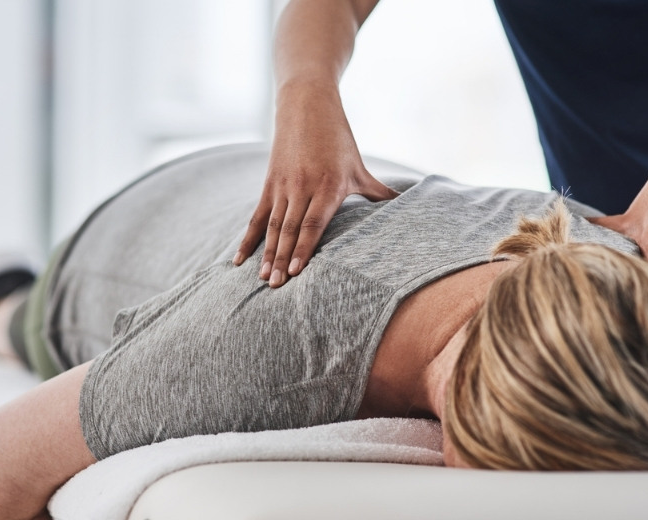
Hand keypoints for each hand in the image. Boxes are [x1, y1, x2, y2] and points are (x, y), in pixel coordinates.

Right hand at [234, 81, 398, 287]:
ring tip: (262, 278)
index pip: (314, 223)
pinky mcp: (270, 184)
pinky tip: (239, 260)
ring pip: (272, 226)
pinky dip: (248, 239)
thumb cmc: (338, 138)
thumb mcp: (359, 167)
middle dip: (282, 259)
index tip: (296, 271)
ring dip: (266, 254)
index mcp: (328, 185)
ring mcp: (284, 186)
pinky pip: (257, 216)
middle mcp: (303, 187)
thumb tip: (408, 206)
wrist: (306, 105)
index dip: (303, 248)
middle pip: (290, 229)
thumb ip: (379, 193)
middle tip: (275, 286)